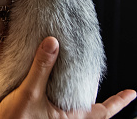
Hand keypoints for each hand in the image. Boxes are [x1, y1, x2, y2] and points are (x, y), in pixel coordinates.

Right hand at [0, 37, 136, 118]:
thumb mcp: (28, 93)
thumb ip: (41, 68)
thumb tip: (53, 43)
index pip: (102, 111)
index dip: (119, 102)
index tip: (132, 93)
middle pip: (89, 110)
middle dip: (99, 100)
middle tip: (107, 87)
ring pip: (72, 108)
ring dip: (78, 97)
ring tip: (81, 83)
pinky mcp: (40, 117)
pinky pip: (57, 107)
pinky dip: (60, 97)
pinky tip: (53, 86)